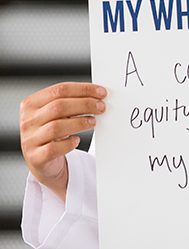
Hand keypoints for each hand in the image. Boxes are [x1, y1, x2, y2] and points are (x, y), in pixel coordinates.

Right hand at [20, 82, 106, 201]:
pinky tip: (76, 140)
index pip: (59, 90)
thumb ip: (71, 102)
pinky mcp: (35, 157)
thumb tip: (97, 95)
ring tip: (93, 122)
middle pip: (59, 106)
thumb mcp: (56, 113)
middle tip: (101, 107)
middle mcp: (28, 120)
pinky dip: (68, 144)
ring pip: (56, 127)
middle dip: (85, 104)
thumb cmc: (51, 131)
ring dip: (80, 123)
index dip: (83, 89)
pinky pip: (53, 149)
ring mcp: (29, 140)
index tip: (101, 92)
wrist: (41, 159)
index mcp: (31, 104)